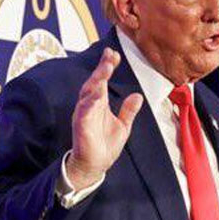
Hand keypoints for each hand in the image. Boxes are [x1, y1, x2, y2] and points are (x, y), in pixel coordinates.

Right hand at [66, 48, 142, 189]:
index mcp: (99, 104)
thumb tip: (137, 96)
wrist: (95, 165)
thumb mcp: (123, 125)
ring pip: (87, 94)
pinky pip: (83, 113)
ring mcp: (84, 115)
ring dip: (96, 81)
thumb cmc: (105, 145)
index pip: (102, 81)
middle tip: (110, 56)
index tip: (114, 54)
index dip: (106, 67)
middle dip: (101, 68)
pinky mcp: (81, 127)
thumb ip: (128, 110)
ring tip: (105, 69)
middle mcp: (90, 106)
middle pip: (94, 82)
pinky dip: (89, 103)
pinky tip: (96, 95)